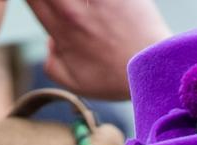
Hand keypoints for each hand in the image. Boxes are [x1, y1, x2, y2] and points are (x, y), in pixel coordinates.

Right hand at [27, 0, 170, 99]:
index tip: (42, 5)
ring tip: (84, 8)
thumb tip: (51, 42)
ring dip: (80, 0)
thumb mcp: (76, 84)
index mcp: (60, 26)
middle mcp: (74, 6)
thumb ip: (52, 63)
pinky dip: (98, 0)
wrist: (155, 68)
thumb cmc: (117, 79)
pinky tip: (104, 6)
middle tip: (62, 7)